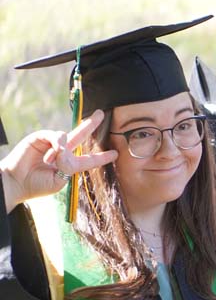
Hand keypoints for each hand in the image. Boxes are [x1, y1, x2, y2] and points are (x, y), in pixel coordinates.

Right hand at [0, 110, 117, 207]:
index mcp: (70, 166)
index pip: (89, 159)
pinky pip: (54, 135)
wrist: (16, 182)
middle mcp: (62, 152)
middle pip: (80, 136)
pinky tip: (54, 149)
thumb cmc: (38, 185)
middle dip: (91, 124)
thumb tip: (65, 149)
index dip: (102, 156)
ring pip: (67, 137)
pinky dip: (57, 142)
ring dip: (62, 150)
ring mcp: (51, 144)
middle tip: (101, 114)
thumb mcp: (59, 180)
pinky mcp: (40, 138)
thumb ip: (67, 166)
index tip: (115, 153)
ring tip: (50, 161)